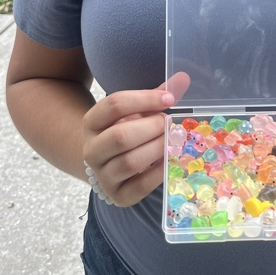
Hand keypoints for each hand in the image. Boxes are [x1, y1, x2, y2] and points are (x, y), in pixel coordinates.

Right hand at [82, 72, 189, 206]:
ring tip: (171, 139)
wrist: (107, 164)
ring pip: (129, 162)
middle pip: (120, 136)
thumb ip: (156, 96)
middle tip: (168, 122)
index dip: (145, 99)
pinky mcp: (118, 196)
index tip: (169, 98)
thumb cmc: (125, 130)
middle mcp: (91, 150)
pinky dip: (159, 172)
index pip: (114, 105)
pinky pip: (140, 185)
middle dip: (151, 127)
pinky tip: (170, 159)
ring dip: (156, 148)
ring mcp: (102, 175)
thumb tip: (184, 78)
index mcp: (92, 122)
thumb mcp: (134, 111)